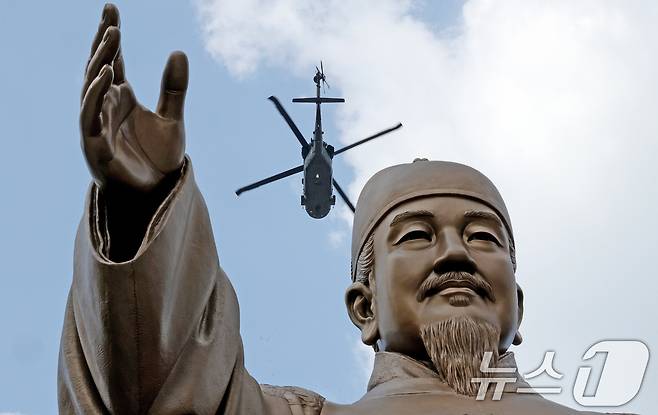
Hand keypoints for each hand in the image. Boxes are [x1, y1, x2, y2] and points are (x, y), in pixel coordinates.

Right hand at [80, 4, 187, 192]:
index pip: (113, 61)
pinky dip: (97, 96)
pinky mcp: (96, 147)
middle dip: (103, 44)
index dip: (111, 36)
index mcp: (121, 99)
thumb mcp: (173, 119)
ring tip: (111, 38)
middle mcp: (106, 109)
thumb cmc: (160, 158)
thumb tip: (178, 51)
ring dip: (100, 63)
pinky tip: (109, 76)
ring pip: (92, 89)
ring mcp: (97, 127)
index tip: (111, 8)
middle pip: (99, 69)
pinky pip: (92, 117)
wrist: (158, 194)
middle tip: (111, 18)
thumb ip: (174, 88)